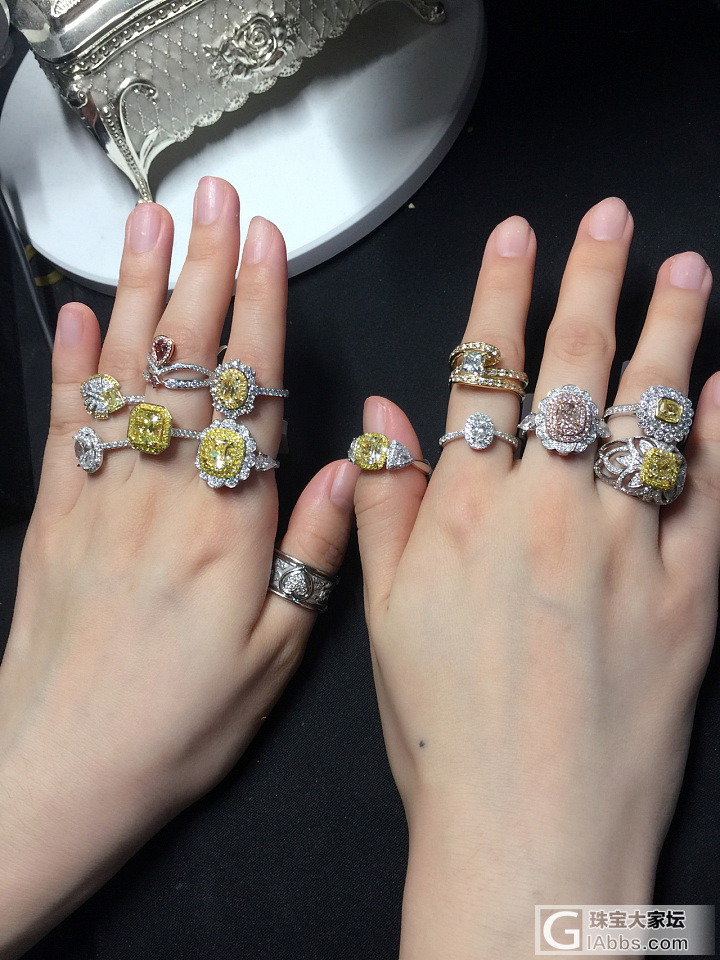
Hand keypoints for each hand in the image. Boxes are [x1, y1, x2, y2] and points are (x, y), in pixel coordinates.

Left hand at [0, 178, 358, 958]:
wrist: (60, 772)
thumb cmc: (176, 726)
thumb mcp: (276, 659)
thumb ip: (316, 556)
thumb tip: (350, 470)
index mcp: (228, 528)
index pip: (251, 391)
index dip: (260, 309)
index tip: (266, 243)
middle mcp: (162, 496)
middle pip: (186, 361)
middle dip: (202, 269)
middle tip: (212, 198)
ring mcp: (100, 498)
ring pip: (124, 373)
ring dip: (135, 290)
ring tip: (148, 224)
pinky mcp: (54, 517)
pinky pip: (63, 423)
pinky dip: (67, 363)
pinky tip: (73, 314)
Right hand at [354, 198, 717, 958]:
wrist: (531, 828)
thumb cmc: (448, 730)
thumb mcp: (386, 616)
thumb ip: (387, 504)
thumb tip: (385, 418)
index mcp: (469, 513)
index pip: (486, 375)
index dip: (499, 295)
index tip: (516, 237)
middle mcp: (550, 510)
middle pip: (575, 371)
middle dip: (591, 282)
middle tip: (611, 222)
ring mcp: (628, 546)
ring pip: (650, 412)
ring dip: (670, 333)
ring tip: (686, 272)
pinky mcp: (691, 593)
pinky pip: (713, 494)